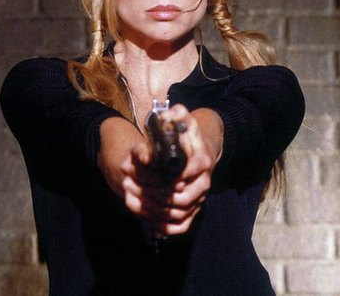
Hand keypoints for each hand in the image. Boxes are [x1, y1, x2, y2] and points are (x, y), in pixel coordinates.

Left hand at [120, 105, 222, 235]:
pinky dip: (166, 227)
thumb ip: (177, 115)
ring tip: (136, 202)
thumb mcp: (184, 121)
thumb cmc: (189, 136)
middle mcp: (203, 183)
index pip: (188, 174)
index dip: (172, 178)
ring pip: (181, 214)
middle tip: (135, 189)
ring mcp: (199, 198)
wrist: (202, 149)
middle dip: (158, 196)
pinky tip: (150, 224)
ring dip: (158, 211)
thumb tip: (170, 112)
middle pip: (184, 199)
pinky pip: (182, 225)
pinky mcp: (194, 209)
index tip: (153, 177)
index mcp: (202, 162)